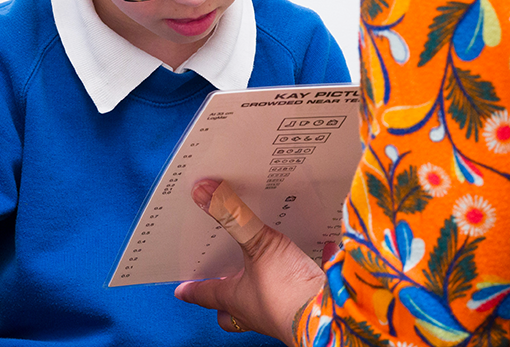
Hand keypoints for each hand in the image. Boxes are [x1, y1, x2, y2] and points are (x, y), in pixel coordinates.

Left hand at [174, 179, 326, 345]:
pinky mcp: (308, 303)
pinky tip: (321, 248)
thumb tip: (205, 193)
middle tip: (221, 283)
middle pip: (232, 310)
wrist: (328, 316)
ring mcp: (282, 310)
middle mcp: (257, 310)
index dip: (193, 290)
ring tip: (264, 263)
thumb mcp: (258, 246)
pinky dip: (309, 267)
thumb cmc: (286, 292)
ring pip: (263, 303)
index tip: (181, 289)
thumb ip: (233, 217)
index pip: (207, 294)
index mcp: (237, 299)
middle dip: (226, 299)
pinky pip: (305, 285)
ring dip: (262, 286)